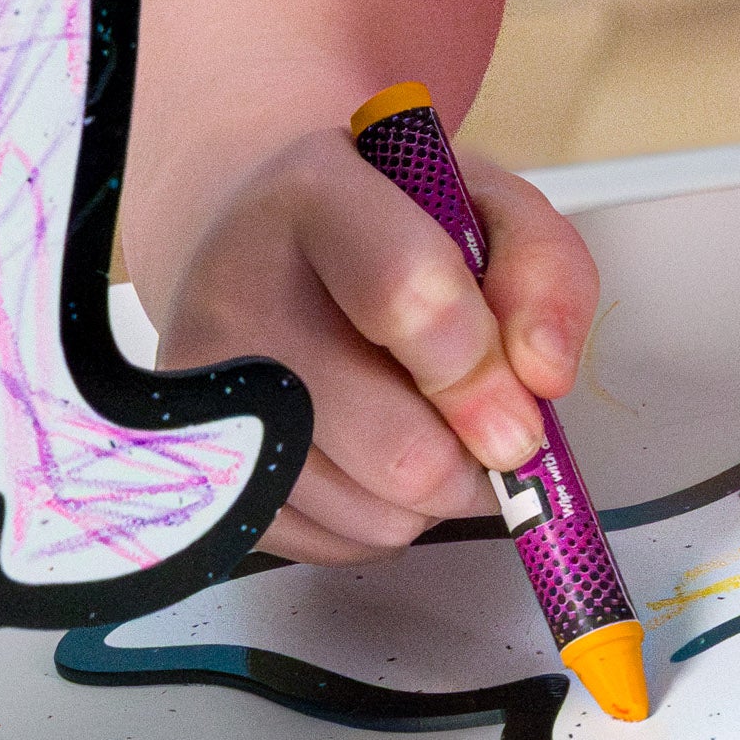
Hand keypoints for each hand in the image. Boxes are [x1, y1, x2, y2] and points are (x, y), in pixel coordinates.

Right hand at [153, 127, 598, 564]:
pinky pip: (330, 543)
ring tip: (425, 425)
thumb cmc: (378, 229)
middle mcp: (236, 292)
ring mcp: (203, 392)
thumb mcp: (483, 206)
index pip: (407, 295)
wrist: (249, 242)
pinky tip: (372, 455)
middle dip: (474, 459)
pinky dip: (380, 518)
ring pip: (371, 510)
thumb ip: (544, 269)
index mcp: (315, 197)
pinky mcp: (194, 471)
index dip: (483, 375)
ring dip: (435, 494)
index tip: (524, 419)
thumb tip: (543, 376)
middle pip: (393, 444)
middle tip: (490, 431)